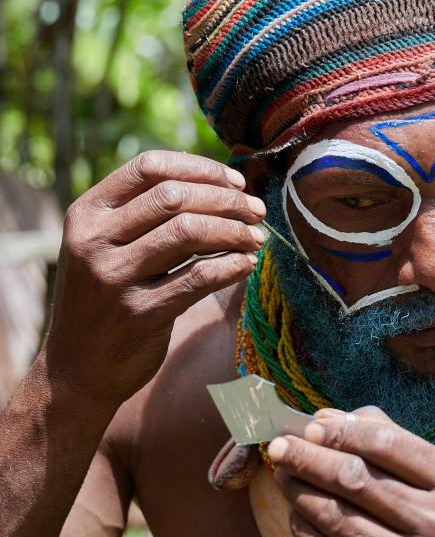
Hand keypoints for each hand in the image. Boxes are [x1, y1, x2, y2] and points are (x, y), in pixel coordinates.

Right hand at [45, 150, 264, 405]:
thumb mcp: (106, 247)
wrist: (75, 369)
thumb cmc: (105, 299)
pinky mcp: (140, 314)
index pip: (149, 167)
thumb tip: (220, 185)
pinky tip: (246, 265)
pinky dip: (231, 266)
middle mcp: (94, 240)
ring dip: (234, 230)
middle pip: (174, 197)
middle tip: (257, 211)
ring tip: (256, 237)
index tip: (235, 181)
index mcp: (87, 213)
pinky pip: (198, 278)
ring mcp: (114, 278)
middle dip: (226, 199)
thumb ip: (145, 216)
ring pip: (188, 232)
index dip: (200, 169)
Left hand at [268, 407, 434, 536]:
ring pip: (336, 515)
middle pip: (355, 477)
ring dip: (299, 491)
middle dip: (308, 457)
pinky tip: (295, 516)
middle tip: (279, 448)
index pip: (387, 443)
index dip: (340, 431)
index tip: (310, 426)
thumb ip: (388, 443)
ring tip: (283, 477)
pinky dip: (305, 530)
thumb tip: (325, 417)